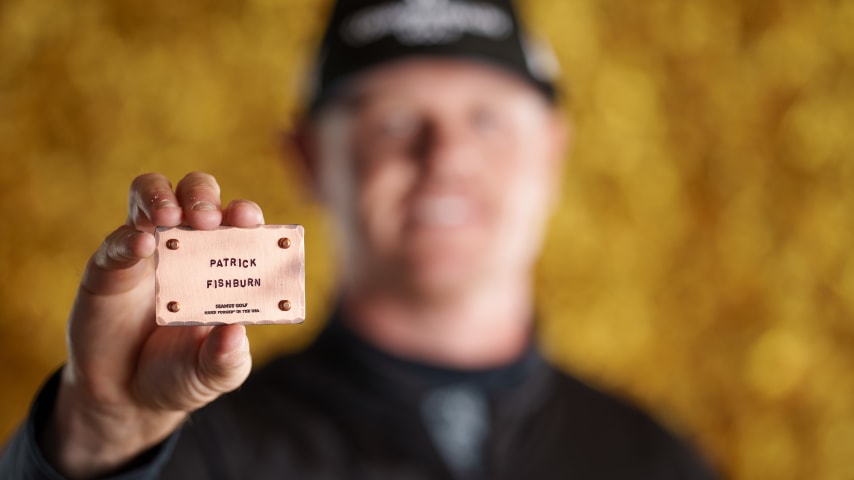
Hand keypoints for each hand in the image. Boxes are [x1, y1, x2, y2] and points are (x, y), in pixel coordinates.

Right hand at [44, 172, 261, 477]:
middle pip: (195, 193)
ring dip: (161, 197)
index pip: (236, 221)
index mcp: (222, 261)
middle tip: (208, 218)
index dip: (245, 213)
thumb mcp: (212, 374)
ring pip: (150, 196)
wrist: (126, 398)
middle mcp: (187, 246)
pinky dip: (128, 239)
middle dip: (203, 195)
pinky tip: (142, 244)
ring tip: (171, 217)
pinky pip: (116, 242)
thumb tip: (235, 333)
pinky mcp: (109, 268)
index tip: (249, 220)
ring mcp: (146, 251)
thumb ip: (227, 358)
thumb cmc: (180, 374)